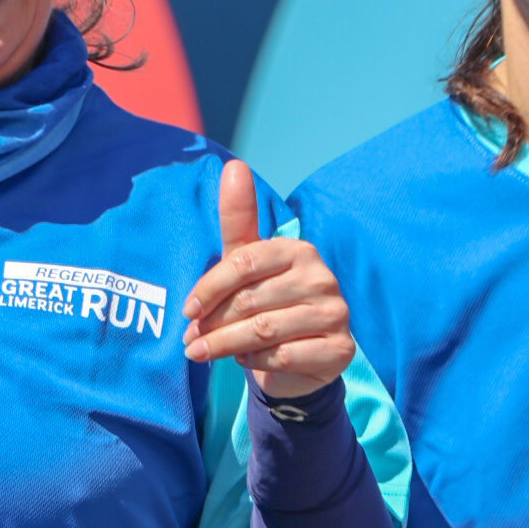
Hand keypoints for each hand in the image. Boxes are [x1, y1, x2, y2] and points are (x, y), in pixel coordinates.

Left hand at [182, 160, 355, 399]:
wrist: (300, 359)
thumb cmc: (267, 303)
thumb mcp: (247, 262)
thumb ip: (239, 219)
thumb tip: (234, 166)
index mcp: (300, 250)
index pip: (244, 263)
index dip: (210, 288)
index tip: (188, 311)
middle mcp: (323, 278)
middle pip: (251, 300)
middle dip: (213, 323)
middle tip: (190, 340)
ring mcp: (335, 314)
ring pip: (264, 331)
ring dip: (225, 345)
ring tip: (201, 352)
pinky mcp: (340, 349)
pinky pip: (284, 357)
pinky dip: (255, 361)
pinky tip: (244, 361)